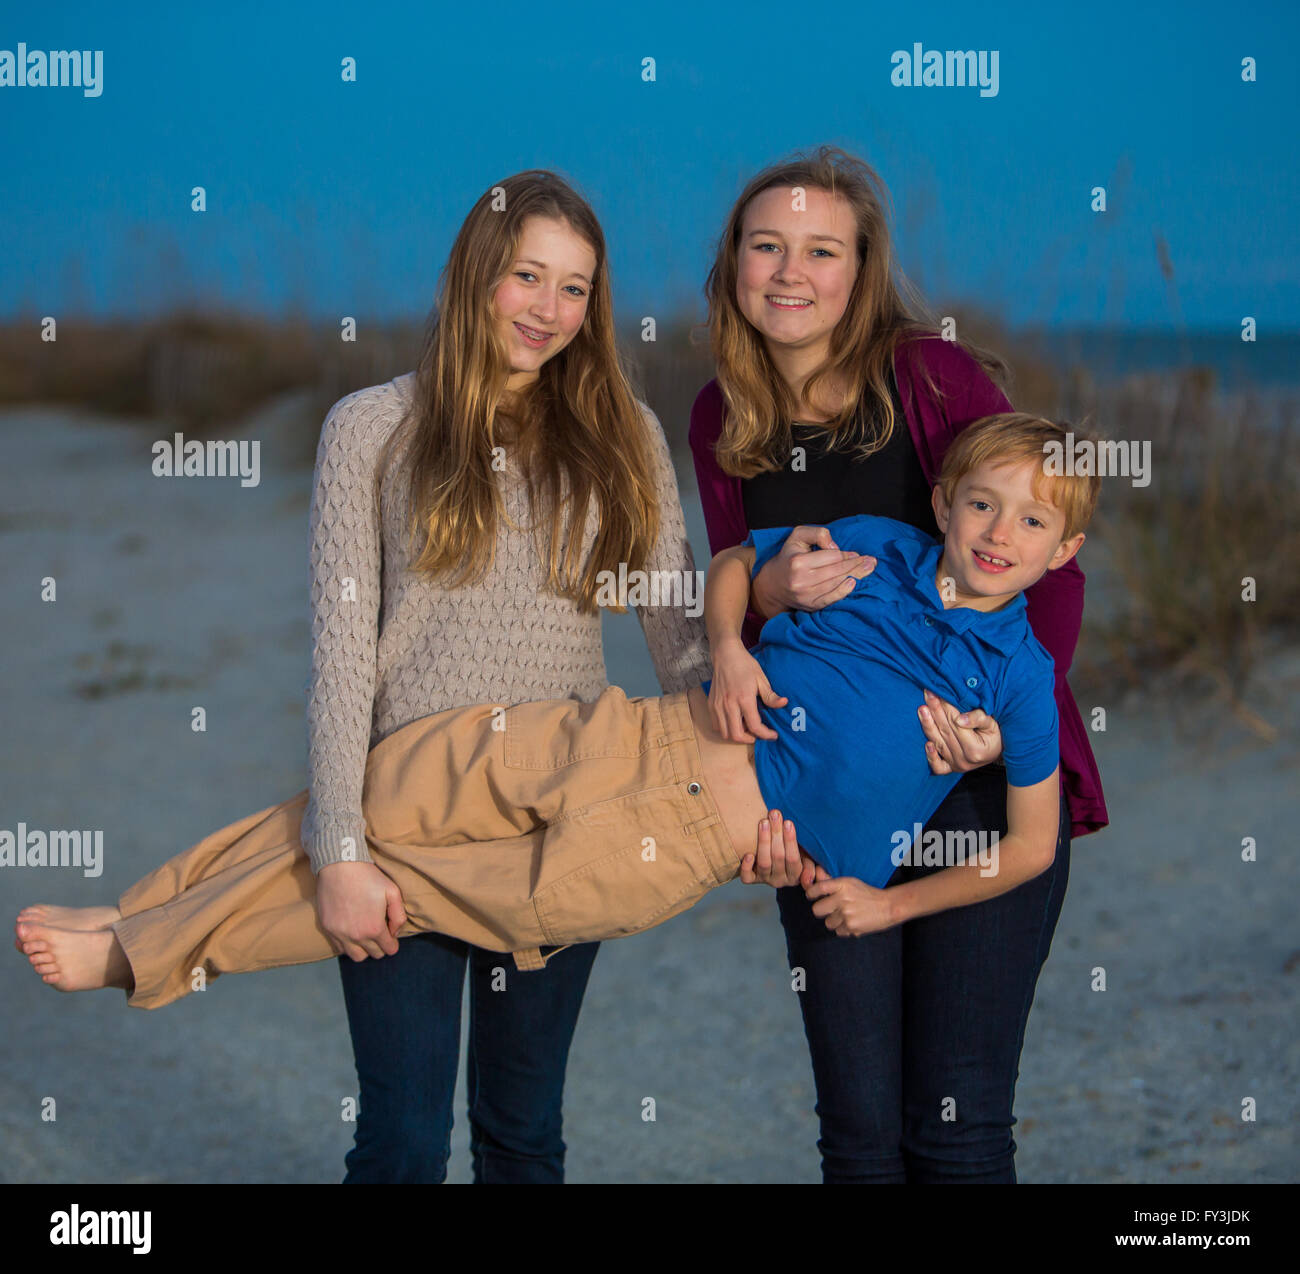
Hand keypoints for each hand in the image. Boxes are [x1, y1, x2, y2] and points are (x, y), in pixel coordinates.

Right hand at [314, 860, 407, 960]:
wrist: (339, 865)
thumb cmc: (368, 877)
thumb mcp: (392, 892)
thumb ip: (399, 916)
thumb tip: (395, 932)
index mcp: (374, 928)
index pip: (389, 949)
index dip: (393, 944)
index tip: (391, 936)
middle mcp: (356, 936)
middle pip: (374, 954)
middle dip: (380, 947)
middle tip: (380, 934)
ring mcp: (340, 934)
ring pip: (356, 956)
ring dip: (364, 950)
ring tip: (366, 936)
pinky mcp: (328, 929)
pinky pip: (340, 948)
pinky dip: (348, 944)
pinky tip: (352, 932)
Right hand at [708, 640, 786, 741]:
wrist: (726, 655)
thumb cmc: (745, 665)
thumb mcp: (761, 679)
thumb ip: (771, 695)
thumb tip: (784, 704)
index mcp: (744, 699)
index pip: (754, 726)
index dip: (765, 734)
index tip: (773, 735)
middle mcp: (729, 705)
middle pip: (736, 735)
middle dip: (749, 739)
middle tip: (757, 734)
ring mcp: (717, 706)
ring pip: (724, 733)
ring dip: (736, 735)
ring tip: (746, 728)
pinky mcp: (711, 704)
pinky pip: (716, 725)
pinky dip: (725, 729)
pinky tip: (734, 721)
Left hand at [738, 809, 818, 887]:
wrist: (777, 863)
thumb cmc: (794, 855)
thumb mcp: (806, 857)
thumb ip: (811, 862)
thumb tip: (809, 876)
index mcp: (795, 875)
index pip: (793, 858)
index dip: (790, 841)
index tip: (788, 822)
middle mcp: (780, 880)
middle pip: (778, 857)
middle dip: (776, 834)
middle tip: (774, 814)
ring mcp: (765, 879)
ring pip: (764, 863)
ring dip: (763, 841)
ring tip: (763, 822)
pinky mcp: (751, 879)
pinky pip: (747, 877)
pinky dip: (746, 866)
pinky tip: (748, 854)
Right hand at [752, 525, 875, 618]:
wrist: (773, 584)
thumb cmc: (789, 556)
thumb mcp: (797, 537)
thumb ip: (817, 533)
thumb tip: (835, 546)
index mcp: (798, 562)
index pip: (831, 557)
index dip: (847, 555)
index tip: (857, 554)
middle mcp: (801, 580)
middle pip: (837, 571)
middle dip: (856, 565)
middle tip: (872, 562)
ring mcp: (805, 595)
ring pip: (836, 584)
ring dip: (855, 576)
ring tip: (868, 569)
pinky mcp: (809, 606)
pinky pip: (830, 599)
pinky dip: (843, 592)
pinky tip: (853, 584)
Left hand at [803, 866, 897, 935]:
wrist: (887, 906)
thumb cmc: (867, 893)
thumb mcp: (850, 882)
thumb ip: (832, 883)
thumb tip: (814, 880)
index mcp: (842, 884)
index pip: (817, 889)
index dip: (810, 893)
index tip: (811, 896)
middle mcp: (842, 898)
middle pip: (817, 910)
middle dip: (822, 910)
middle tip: (830, 909)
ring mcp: (846, 914)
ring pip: (828, 922)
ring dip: (835, 921)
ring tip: (846, 915)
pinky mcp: (851, 927)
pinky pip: (838, 931)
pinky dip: (844, 928)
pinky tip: (853, 921)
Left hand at [918, 688, 1002, 773]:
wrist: (999, 751)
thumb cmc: (997, 734)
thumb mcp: (993, 724)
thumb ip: (979, 718)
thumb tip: (959, 719)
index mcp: (976, 750)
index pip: (956, 724)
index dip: (947, 707)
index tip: (940, 693)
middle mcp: (964, 760)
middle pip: (945, 731)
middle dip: (935, 711)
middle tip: (928, 694)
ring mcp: (956, 766)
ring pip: (939, 743)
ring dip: (928, 725)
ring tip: (922, 709)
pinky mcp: (951, 769)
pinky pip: (937, 766)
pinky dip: (930, 756)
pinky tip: (926, 743)